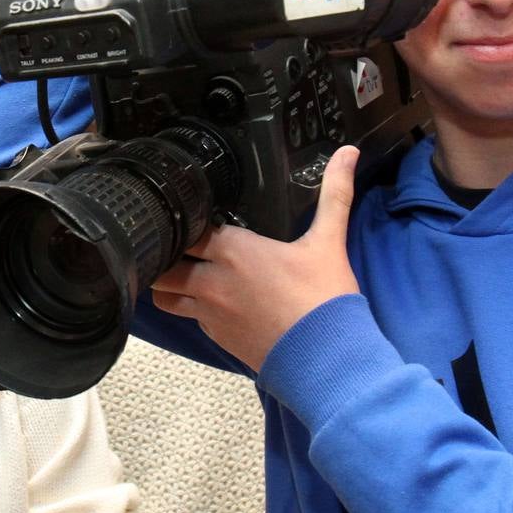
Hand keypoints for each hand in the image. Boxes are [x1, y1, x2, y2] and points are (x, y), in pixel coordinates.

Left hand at [152, 146, 359, 371]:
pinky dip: (190, 307)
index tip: (194, 211)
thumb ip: (334, 193)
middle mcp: (212, 280)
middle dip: (168, 250)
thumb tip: (348, 152)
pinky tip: (208, 299)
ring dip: (169, 281)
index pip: (188, 227)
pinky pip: (188, 318)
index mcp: (233, 250)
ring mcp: (209, 313)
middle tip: (180, 240)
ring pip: (165, 295)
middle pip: (165, 262)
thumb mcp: (329, 239)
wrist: (325, 359)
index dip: (187, 218)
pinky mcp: (216, 338)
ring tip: (181, 269)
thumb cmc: (323, 296)